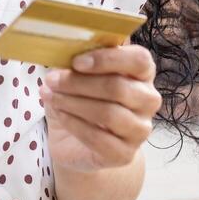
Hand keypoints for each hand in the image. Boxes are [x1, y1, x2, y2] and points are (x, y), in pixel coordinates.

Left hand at [39, 43, 160, 172]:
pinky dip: (74, 124)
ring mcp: (140, 129)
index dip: (108, 59)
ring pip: (109, 113)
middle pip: (119, 87)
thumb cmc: (80, 99)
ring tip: (50, 96)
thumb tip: (66, 45)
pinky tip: (60, 114)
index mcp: (141, 73)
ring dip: (73, 102)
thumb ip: (80, 58)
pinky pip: (100, 138)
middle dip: (79, 83)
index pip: (140, 60)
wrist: (76, 143)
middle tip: (52, 79)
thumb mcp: (77, 74)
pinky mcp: (125, 154)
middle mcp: (148, 100)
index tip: (76, 62)